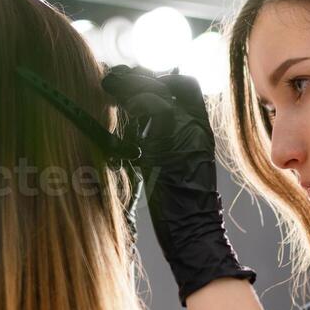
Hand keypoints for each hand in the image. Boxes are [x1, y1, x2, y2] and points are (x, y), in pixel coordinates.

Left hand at [100, 65, 255, 305]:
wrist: (193, 234)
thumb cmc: (179, 210)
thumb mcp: (172, 165)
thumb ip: (161, 140)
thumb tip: (134, 120)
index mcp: (201, 131)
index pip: (186, 86)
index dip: (159, 78)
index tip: (131, 79)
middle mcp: (198, 129)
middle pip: (172, 82)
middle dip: (140, 75)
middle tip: (114, 76)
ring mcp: (187, 135)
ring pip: (158, 92)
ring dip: (129, 84)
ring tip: (108, 83)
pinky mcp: (172, 146)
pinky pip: (151, 110)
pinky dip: (130, 101)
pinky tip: (114, 103)